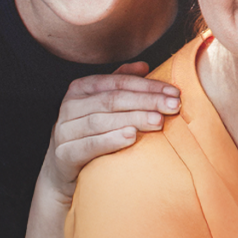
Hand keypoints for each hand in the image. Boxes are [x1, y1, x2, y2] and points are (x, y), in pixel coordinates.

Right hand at [44, 64, 180, 202]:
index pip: (119, 82)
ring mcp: (64, 131)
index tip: (174, 92)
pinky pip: (88, 145)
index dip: (148, 86)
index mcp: (81, 88)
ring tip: (158, 121)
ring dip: (133, 119)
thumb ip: (122, 84)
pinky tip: (131, 137)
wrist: (64, 171)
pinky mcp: (63, 155)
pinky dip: (111, 140)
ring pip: (102, 121)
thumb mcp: (105, 106)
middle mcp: (69, 106)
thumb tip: (144, 66)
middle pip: (113, 100)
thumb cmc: (92, 133)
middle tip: (173, 106)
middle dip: (147, 101)